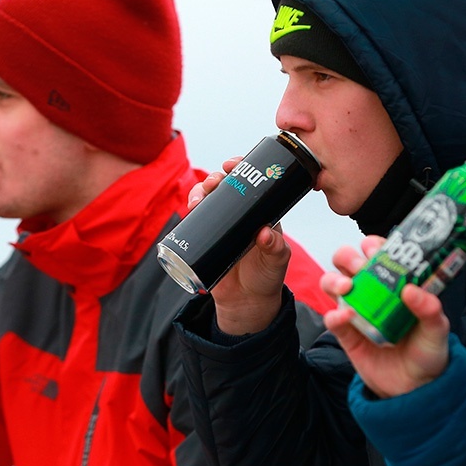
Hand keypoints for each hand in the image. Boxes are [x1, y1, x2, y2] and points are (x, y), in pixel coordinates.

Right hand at [188, 156, 288, 334]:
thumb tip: (264, 232)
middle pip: (225, 185)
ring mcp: (222, 224)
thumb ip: (274, 248)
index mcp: (261, 211)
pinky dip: (190, 209)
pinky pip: (196, 218)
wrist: (247, 301)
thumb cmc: (267, 277)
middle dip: (216, 178)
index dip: (241, 168)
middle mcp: (240, 213)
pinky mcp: (206, 238)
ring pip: (208, 198)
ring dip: (200, 190)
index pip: (251, 182)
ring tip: (198, 200)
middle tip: (214, 183)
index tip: (232, 164)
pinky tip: (189, 208)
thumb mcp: (276, 260)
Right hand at [321, 236, 450, 398]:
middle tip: (359, 266)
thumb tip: (410, 290)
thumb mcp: (437, 330)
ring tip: (347, 288)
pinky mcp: (346, 334)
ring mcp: (356, 311)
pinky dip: (334, 315)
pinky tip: (346, 317)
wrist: (416, 390)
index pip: (378, 253)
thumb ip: (429, 309)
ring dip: (334, 280)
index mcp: (394, 282)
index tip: (375, 248)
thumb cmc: (428, 351)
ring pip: (332, 283)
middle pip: (347, 261)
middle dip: (348, 257)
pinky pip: (332, 319)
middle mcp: (371, 291)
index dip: (373, 244)